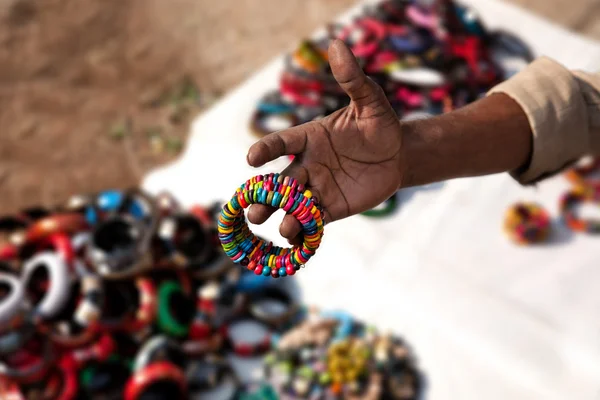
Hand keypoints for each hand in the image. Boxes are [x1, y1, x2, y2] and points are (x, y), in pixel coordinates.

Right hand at [246, 39, 403, 242]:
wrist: (398, 155)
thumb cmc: (380, 125)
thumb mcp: (371, 102)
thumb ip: (353, 80)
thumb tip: (338, 44)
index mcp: (310, 138)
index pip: (282, 143)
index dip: (266, 150)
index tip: (252, 159)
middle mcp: (307, 164)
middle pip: (280, 181)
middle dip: (265, 196)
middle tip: (254, 209)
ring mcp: (318, 188)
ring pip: (293, 205)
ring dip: (284, 216)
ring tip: (282, 227)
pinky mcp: (332, 208)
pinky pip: (313, 221)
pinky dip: (303, 232)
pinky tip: (296, 243)